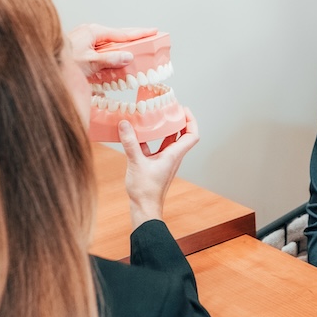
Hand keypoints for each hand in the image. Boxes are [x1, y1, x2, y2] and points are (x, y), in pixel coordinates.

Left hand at [68, 23, 157, 76]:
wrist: (44, 61)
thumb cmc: (61, 61)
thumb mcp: (88, 62)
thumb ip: (108, 60)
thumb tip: (127, 56)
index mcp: (94, 32)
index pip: (123, 33)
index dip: (140, 33)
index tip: (154, 31)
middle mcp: (91, 33)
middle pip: (118, 36)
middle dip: (134, 38)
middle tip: (150, 39)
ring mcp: (87, 40)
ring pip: (111, 44)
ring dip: (123, 48)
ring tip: (138, 51)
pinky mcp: (84, 48)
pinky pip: (103, 50)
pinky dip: (112, 54)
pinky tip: (117, 60)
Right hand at [120, 108, 198, 227]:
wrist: (144, 208)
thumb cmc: (146, 190)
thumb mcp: (136, 162)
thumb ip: (130, 142)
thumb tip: (125, 123)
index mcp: (174, 155)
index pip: (192, 135)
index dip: (190, 120)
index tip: (183, 109)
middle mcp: (172, 157)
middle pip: (181, 135)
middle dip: (176, 120)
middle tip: (168, 108)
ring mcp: (164, 161)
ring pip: (167, 141)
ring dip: (163, 129)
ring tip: (154, 117)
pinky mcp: (154, 165)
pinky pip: (154, 148)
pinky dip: (148, 139)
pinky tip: (136, 134)